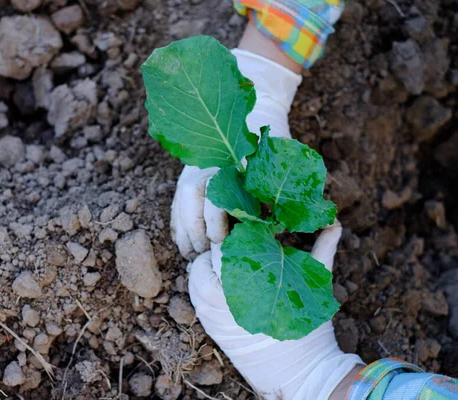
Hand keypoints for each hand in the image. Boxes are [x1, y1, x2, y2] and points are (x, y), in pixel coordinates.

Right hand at [171, 49, 301, 258]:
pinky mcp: (188, 172)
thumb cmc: (274, 144)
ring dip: (183, 230)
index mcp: (228, 165)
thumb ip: (276, 194)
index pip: (214, 200)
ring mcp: (194, 168)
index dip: (216, 226)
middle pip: (191, 202)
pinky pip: (176, 200)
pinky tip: (181, 240)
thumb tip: (281, 229)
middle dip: (194, 231)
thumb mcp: (278, 168)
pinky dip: (176, 221)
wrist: (260, 106)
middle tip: (202, 254)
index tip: (220, 244)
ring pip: (180, 201)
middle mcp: (206, 165)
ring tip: (189, 253)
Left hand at [188, 223, 363, 399]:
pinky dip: (203, 279)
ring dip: (210, 260)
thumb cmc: (310, 329)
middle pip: (210, 253)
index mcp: (247, 283)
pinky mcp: (206, 322)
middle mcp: (221, 296)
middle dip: (224, 243)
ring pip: (196, 271)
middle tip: (241, 238)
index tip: (252, 224)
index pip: (230, 241)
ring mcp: (209, 311)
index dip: (241, 229)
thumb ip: (321, 249)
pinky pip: (194, 291)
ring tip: (232, 257)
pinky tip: (222, 275)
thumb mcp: (313, 285)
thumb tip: (334, 221)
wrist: (300, 373)